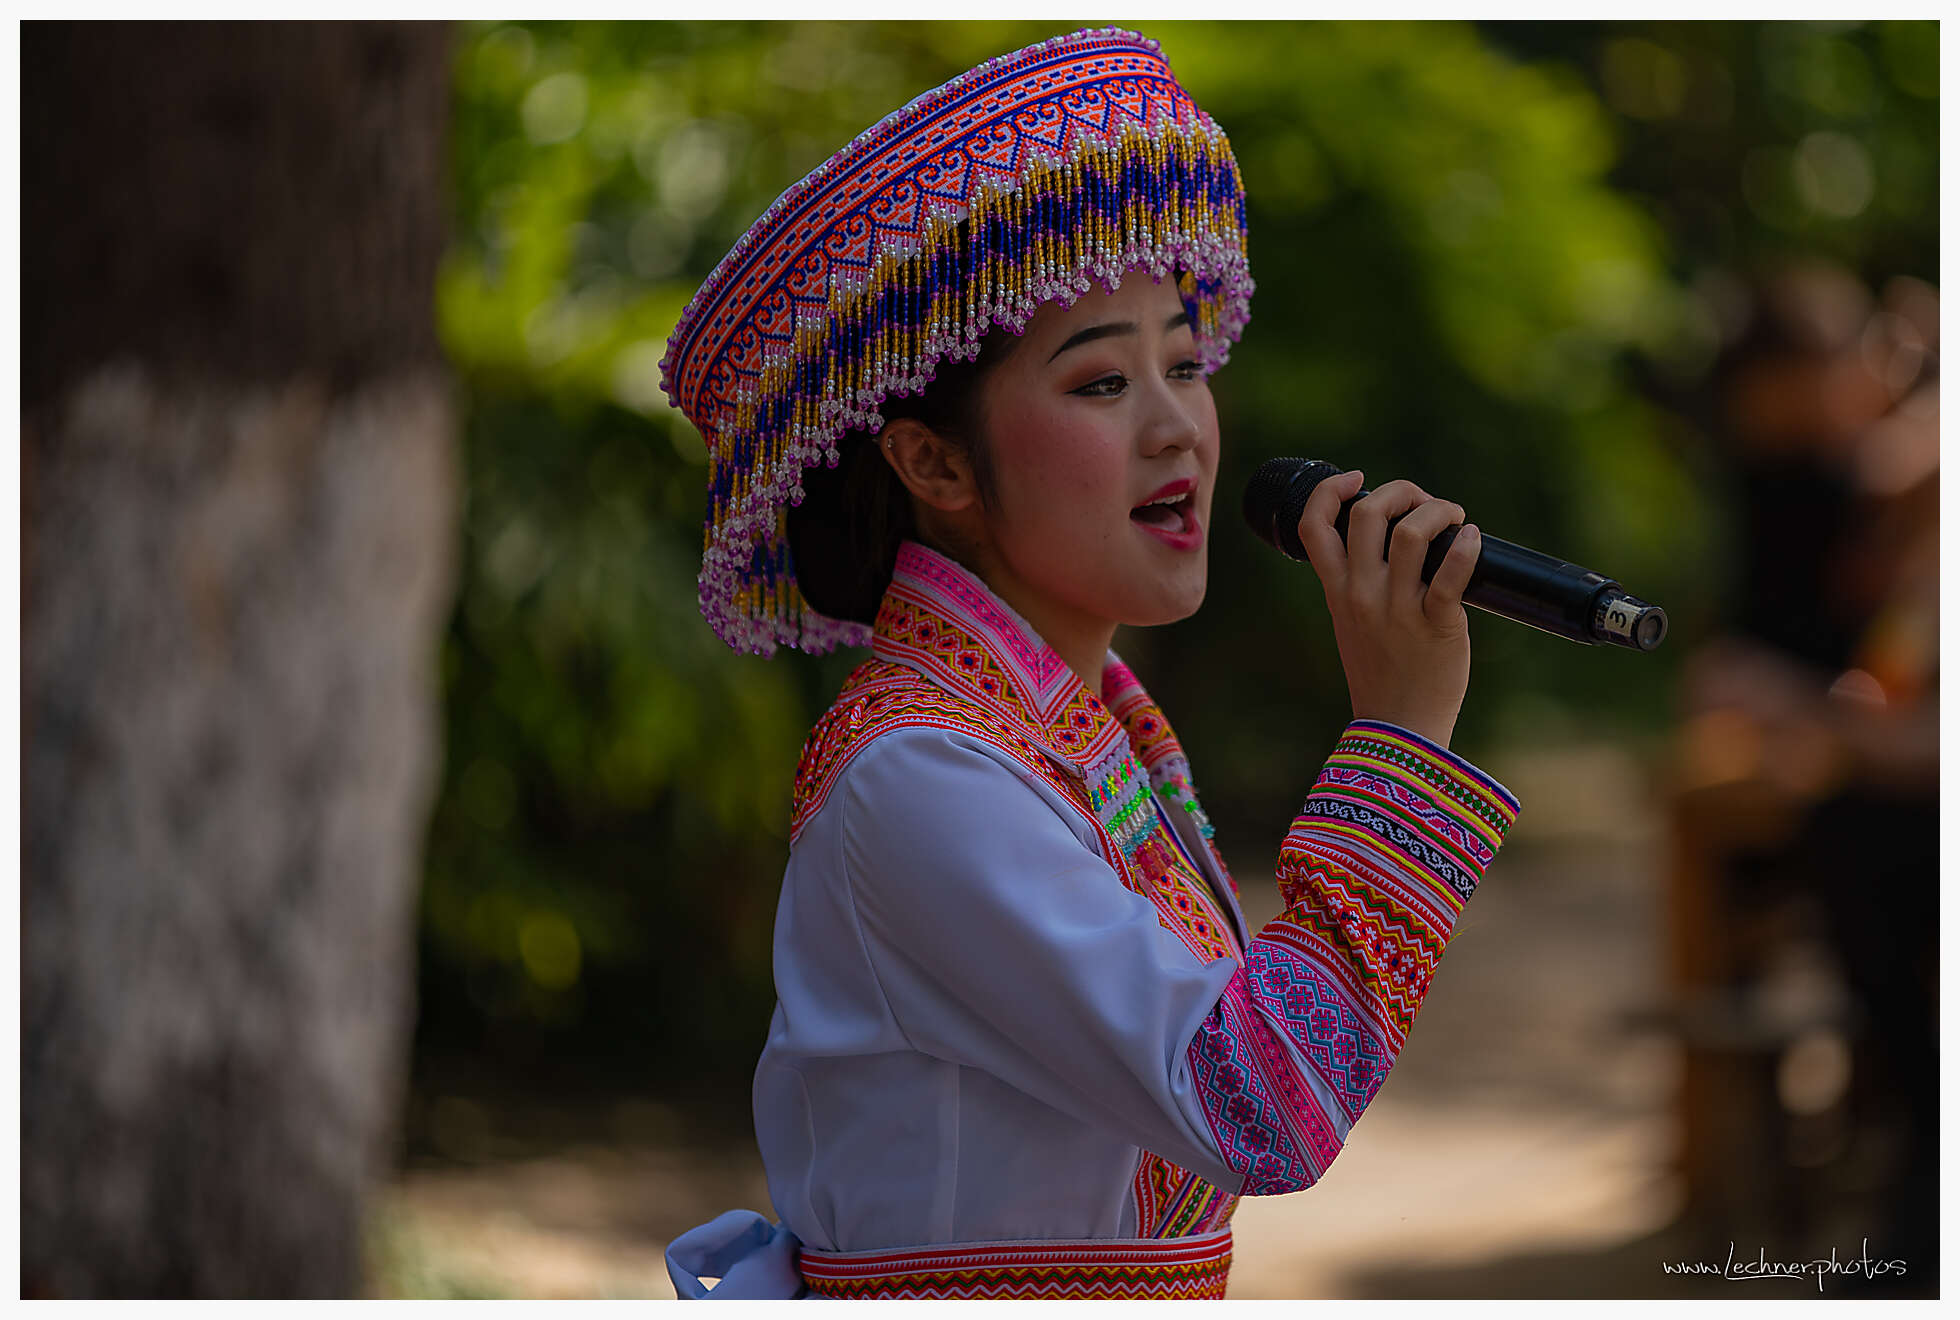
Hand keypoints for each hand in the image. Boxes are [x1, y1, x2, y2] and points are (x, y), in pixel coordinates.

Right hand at [1296, 470, 1479, 748]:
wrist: (1399, 727)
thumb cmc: (1381, 672)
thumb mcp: (1352, 622)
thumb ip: (1360, 583)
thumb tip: (1394, 539)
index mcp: (1336, 590)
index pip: (1313, 525)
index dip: (1331, 490)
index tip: (1357, 480)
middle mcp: (1361, 594)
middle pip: (1367, 514)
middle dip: (1400, 491)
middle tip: (1422, 502)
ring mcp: (1397, 608)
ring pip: (1410, 533)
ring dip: (1437, 511)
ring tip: (1453, 519)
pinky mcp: (1436, 624)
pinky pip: (1451, 573)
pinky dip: (1466, 546)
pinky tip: (1473, 538)